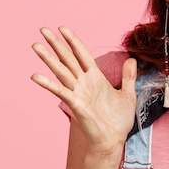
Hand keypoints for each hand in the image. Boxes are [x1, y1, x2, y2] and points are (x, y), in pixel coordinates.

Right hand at [31, 26, 136, 158]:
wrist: (113, 140)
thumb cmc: (119, 120)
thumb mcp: (128, 94)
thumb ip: (128, 77)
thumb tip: (132, 59)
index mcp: (96, 78)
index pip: (82, 55)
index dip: (73, 41)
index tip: (63, 28)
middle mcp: (84, 83)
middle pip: (68, 59)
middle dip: (56, 44)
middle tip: (43, 29)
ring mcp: (78, 93)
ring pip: (61, 71)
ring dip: (48, 58)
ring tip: (35, 46)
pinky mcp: (76, 104)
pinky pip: (61, 92)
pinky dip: (48, 84)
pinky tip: (36, 76)